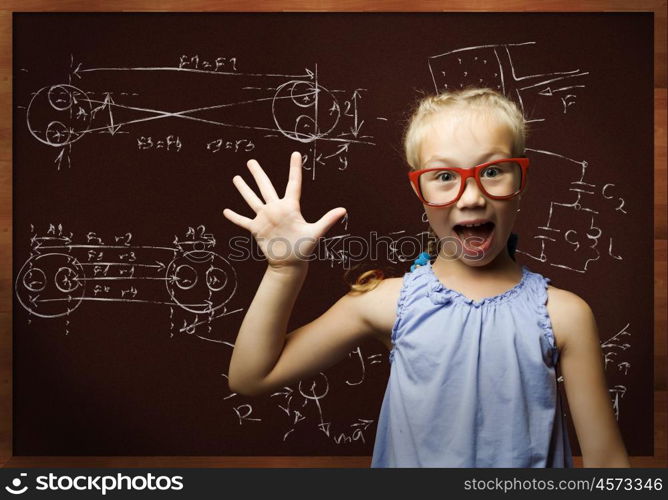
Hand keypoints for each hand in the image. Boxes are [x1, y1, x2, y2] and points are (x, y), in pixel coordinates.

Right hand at [223, 152, 346, 269]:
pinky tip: (226, 211)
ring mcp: (265, 218)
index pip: (293, 184)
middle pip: (265, 187)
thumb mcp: (315, 232)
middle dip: (258, 174)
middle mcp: (276, 209)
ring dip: (244, 189)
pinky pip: (243, 221)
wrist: (290, 263)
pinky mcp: (256, 229)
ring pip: (252, 200)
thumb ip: (327, 220)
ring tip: (236, 178)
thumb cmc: (304, 248)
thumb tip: (343, 210)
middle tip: (251, 161)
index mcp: (291, 207)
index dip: (295, 169)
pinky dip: (234, 217)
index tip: (295, 154)